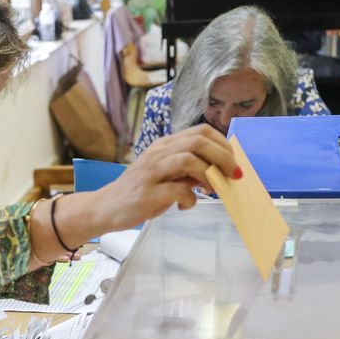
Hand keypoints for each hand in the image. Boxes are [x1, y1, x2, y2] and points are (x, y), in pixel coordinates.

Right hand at [91, 124, 236, 230]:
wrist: (107, 207)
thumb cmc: (141, 191)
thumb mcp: (166, 174)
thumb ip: (189, 169)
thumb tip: (220, 169)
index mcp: (165, 145)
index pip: (201, 131)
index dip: (223, 144)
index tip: (232, 162)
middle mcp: (158, 153)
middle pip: (198, 142)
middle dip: (223, 158)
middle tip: (232, 175)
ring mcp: (151, 172)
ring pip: (189, 160)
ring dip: (209, 175)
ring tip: (211, 190)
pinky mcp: (147, 193)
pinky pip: (178, 190)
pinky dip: (190, 199)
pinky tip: (185, 206)